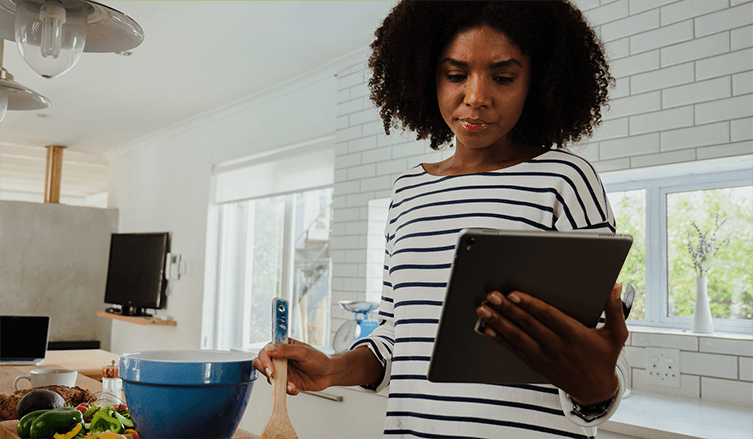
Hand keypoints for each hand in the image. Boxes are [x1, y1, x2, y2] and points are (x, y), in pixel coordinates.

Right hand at [252, 338, 333, 394]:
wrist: (329, 374)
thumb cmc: (319, 359)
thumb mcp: (304, 352)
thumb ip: (286, 350)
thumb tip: (269, 349)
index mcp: (282, 347)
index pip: (265, 351)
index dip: (264, 360)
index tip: (271, 369)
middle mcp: (280, 359)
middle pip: (261, 364)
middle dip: (266, 372)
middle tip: (274, 376)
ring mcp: (282, 371)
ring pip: (269, 378)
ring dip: (279, 383)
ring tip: (292, 385)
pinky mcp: (286, 382)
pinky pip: (279, 388)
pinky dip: (286, 390)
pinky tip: (295, 388)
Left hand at [476, 283, 627, 404]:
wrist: (595, 390)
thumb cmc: (604, 359)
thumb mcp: (616, 335)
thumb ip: (615, 310)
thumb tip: (615, 287)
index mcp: (573, 334)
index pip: (547, 316)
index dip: (529, 304)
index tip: (514, 294)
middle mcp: (556, 345)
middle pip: (527, 324)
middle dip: (507, 309)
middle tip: (491, 296)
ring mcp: (544, 356)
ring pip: (517, 336)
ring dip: (498, 322)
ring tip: (483, 310)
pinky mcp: (536, 364)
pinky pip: (515, 350)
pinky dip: (500, 340)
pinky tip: (488, 329)